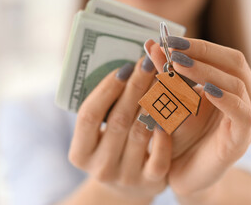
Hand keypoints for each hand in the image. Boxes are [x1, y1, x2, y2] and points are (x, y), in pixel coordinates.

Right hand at [68, 57, 171, 203]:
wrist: (127, 188)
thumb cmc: (113, 149)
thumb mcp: (100, 135)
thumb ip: (106, 109)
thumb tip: (127, 68)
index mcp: (80, 154)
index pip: (88, 115)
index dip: (106, 89)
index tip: (124, 67)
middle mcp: (100, 168)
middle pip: (118, 120)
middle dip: (135, 87)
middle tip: (148, 63)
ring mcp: (126, 177)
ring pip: (140, 133)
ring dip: (153, 102)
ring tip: (162, 79)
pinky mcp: (151, 183)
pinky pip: (159, 156)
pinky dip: (164, 132)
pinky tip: (170, 111)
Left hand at [145, 37, 250, 196]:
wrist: (185, 174)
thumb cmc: (180, 136)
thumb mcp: (173, 101)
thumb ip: (167, 75)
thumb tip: (151, 45)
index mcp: (233, 87)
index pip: (223, 55)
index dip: (198, 45)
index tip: (169, 39)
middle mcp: (246, 99)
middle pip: (235, 63)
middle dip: (202, 52)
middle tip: (172, 48)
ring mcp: (248, 119)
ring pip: (237, 84)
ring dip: (206, 71)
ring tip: (177, 64)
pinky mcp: (242, 139)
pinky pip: (241, 114)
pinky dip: (224, 98)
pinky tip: (204, 90)